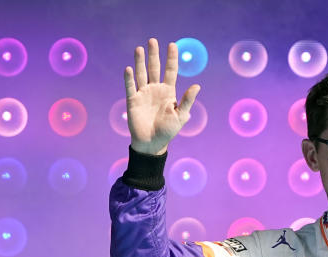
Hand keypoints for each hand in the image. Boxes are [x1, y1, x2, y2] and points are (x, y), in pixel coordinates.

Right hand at [124, 38, 200, 155]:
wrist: (152, 143)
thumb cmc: (168, 131)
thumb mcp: (180, 116)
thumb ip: (187, 101)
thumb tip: (197, 86)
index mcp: (168, 92)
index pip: (170, 71)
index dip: (171, 58)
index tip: (172, 45)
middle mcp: (155, 89)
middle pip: (154, 68)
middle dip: (154, 55)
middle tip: (153, 41)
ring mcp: (143, 94)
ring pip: (141, 74)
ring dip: (140, 62)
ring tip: (139, 48)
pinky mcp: (133, 101)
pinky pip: (131, 87)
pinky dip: (129, 78)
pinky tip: (129, 68)